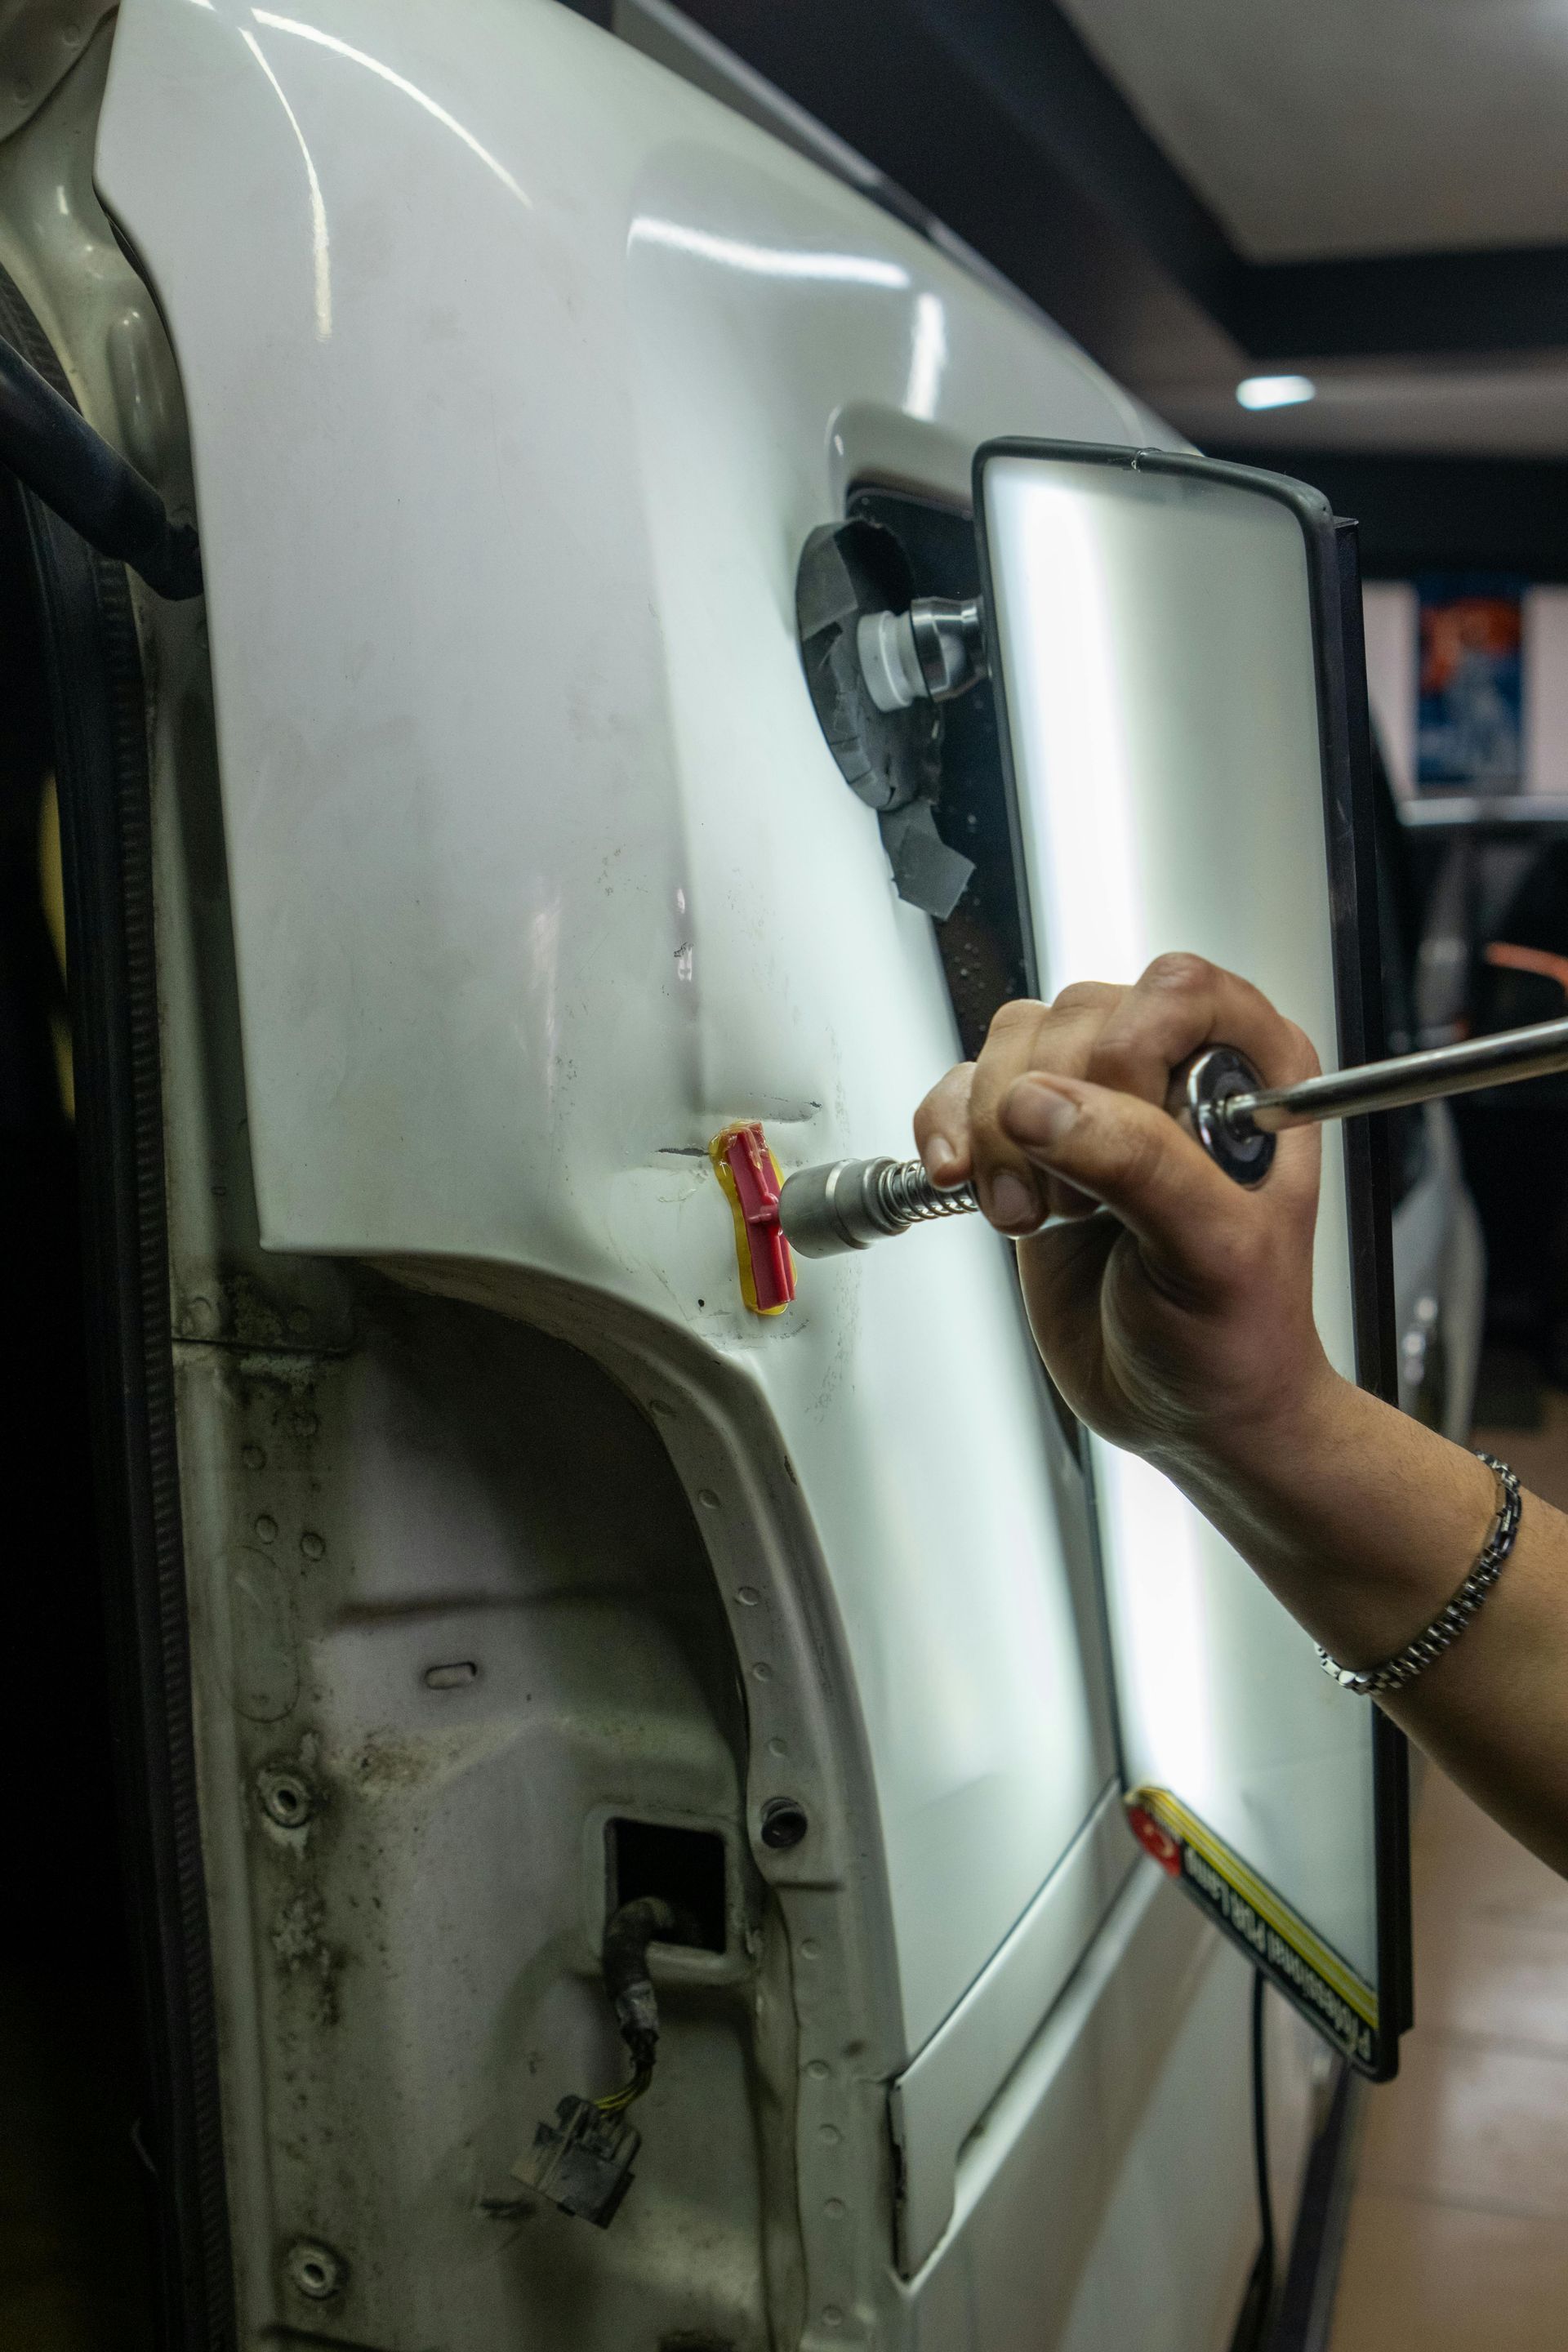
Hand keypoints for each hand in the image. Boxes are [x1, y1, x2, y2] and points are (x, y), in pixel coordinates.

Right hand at [913, 954, 1336, 1467]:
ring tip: (1031, 1214)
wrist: (1187, 1412)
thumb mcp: (1213, 1254)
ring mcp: (1095, 1102)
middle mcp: (1172, 1069)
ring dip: (995, 1132)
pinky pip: (962, 1090)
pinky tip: (967, 1185)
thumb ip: (1140, 1166)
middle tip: (1074, 1205)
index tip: (1119, 1136)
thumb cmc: (1236, 1337)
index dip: (1131, 1050)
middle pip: (1076, 1015)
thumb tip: (1040, 1105)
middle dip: (1050, 1111)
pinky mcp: (1029, 1141)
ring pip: (1012, 1044)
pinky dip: (946, 1131)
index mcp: (1252, 1072)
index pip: (1178, 990)